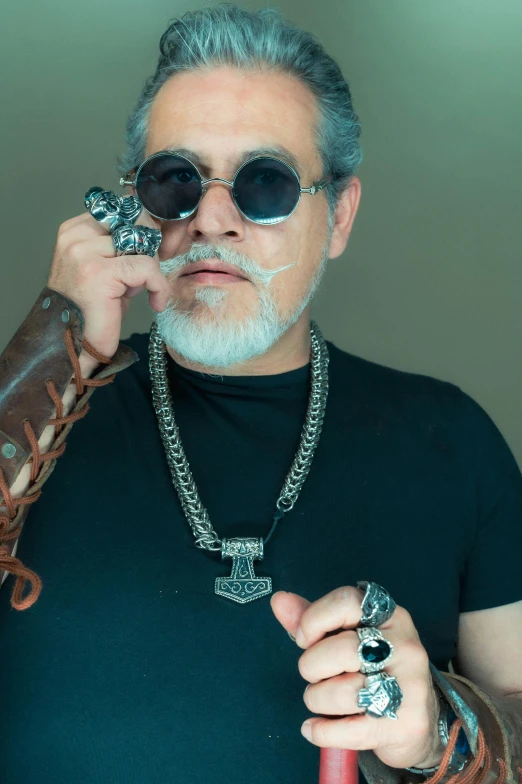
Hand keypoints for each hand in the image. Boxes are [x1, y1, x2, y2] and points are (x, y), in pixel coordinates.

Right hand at [47, 200, 170, 360]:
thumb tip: (152, 228)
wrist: (72, 345)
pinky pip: (146, 267)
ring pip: (141, 244)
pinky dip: (158, 286)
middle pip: (133, 220)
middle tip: (149, 275)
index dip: (142, 230)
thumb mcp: (105, 266)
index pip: (121, 210)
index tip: (151, 253)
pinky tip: (155, 302)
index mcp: (74, 230)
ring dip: (150, 268)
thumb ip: (121, 245)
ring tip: (141, 291)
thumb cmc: (91, 309)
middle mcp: (75, 237)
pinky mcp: (98, 273)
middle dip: (149, 246)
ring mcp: (83, 253)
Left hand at [270, 587, 445, 769]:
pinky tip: (315, 728)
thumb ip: (313, 619)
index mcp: (390, 616)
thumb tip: (279, 601)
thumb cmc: (375, 672)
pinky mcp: (406, 725)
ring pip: (343, 692)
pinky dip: (321, 732)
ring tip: (321, 701)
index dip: (315, 619)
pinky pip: (348, 731)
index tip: (304, 638)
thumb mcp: (348, 638)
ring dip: (317, 699)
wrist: (420, 723)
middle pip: (342, 649)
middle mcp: (405, 646)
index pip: (347, 601)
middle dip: (312, 666)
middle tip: (314, 675)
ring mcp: (410, 687)